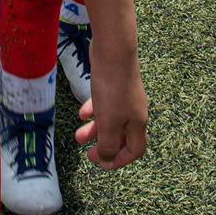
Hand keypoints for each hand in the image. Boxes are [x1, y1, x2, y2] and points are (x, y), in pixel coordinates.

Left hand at [75, 40, 147, 169]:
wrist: (114, 51)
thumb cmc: (113, 89)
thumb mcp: (109, 123)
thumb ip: (108, 144)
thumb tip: (106, 160)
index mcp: (137, 123)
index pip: (135, 150)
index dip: (119, 161)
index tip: (101, 163)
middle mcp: (134, 111)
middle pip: (122, 136)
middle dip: (103, 146)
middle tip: (87, 153)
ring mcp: (125, 97)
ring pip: (111, 120)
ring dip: (95, 129)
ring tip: (78, 135)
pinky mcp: (115, 84)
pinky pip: (105, 104)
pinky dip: (94, 110)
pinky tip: (81, 111)